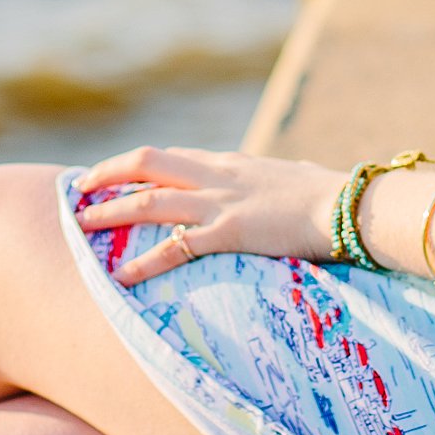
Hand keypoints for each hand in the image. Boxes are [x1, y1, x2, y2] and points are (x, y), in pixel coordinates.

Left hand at [71, 144, 346, 286]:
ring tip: (81, 225)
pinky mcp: (231, 232)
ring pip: (149, 201)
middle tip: (79, 190)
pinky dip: (143, 262)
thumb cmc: (333, 196)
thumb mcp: (292, 178)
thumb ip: (275, 179)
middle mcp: (218, 176)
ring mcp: (221, 203)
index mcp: (230, 162)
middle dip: (108, 175)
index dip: (133, 165)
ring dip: (111, 212)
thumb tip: (287, 179)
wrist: (355, 206)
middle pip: (146, 165)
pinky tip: (121, 277)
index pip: (170, 157)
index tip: (109, 175)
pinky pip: (176, 247)